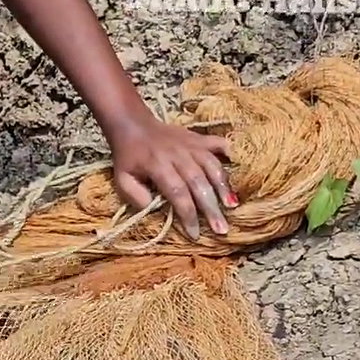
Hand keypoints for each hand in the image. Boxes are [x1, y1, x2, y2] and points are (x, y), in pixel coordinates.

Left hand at [106, 116, 237, 239]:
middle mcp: (178, 155)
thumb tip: (154, 210)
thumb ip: (135, 196)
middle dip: (211, 208)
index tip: (195, 234)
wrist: (133, 125)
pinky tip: (237, 166)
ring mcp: (191, 144)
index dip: (188, 215)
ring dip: (223, 186)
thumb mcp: (122, 179)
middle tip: (221, 229)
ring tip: (232, 205)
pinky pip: (217, 144)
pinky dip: (228, 154)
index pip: (178, 194)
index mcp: (158, 166)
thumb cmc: (128, 156)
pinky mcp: (198, 138)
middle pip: (199, 183)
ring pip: (212, 166)